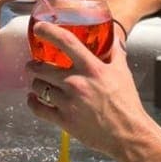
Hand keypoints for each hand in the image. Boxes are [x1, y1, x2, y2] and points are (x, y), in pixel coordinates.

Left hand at [26, 21, 151, 158]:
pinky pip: (38, 109)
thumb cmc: (127, 103)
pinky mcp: (63, 120)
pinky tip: (33, 99)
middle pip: (42, 67)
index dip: (49, 31)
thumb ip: (116, 53)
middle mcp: (76, 83)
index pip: (66, 42)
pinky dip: (32, 102)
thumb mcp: (123, 72)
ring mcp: (68, 102)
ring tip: (38, 83)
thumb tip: (114, 38)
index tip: (39, 28)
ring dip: (36, 84)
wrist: (128, 134)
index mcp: (91, 68)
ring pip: (38, 87)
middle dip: (34, 65)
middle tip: (33, 65)